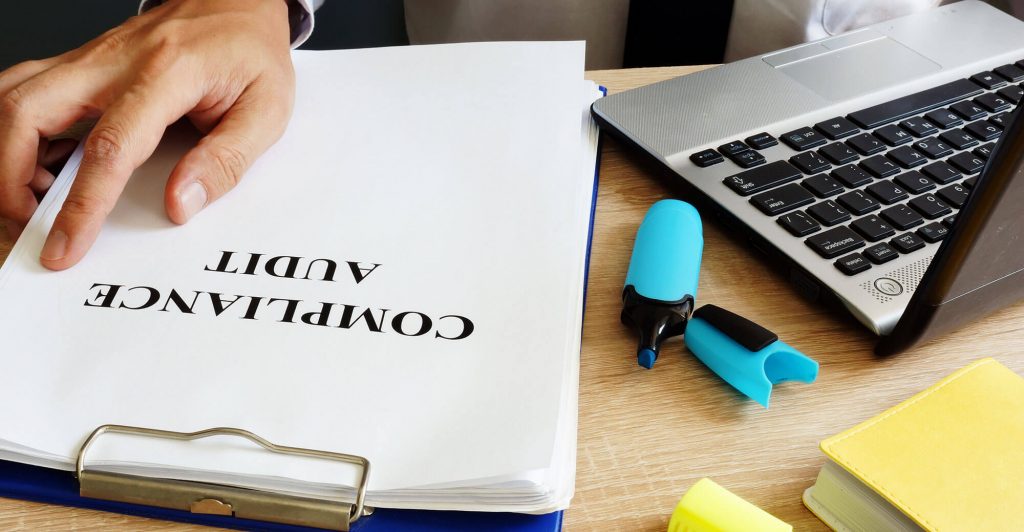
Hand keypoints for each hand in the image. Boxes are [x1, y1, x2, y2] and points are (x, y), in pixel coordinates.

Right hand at [0, 0, 294, 269]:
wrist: (236, 2)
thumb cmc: (250, 51)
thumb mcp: (266, 109)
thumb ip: (226, 160)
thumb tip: (180, 204)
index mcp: (166, 74)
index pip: (110, 146)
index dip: (83, 204)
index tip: (66, 245)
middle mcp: (113, 62)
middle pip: (26, 111)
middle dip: (9, 178)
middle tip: (31, 224)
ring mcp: (89, 60)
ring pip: (12, 97)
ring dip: (6, 153)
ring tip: (35, 197)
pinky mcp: (80, 65)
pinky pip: (25, 93)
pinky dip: (17, 134)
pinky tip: (43, 165)